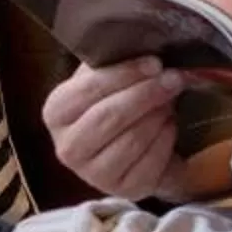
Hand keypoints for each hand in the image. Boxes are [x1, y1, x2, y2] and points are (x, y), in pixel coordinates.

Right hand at [41, 57, 227, 204]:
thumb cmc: (116, 103)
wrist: (131, 147)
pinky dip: (165, 139)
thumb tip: (142, 40)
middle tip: (173, 78)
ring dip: (157, 116)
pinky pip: (151, 162)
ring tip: (168, 101)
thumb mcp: (107, 79)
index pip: (88, 90)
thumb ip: (113, 61)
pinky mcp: (123, 190)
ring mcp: (94, 175)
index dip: (124, 74)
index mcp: (57, 112)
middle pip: (109, 117)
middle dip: (146, 94)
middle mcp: (67, 147)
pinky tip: (169, 125)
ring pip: (132, 140)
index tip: (154, 62)